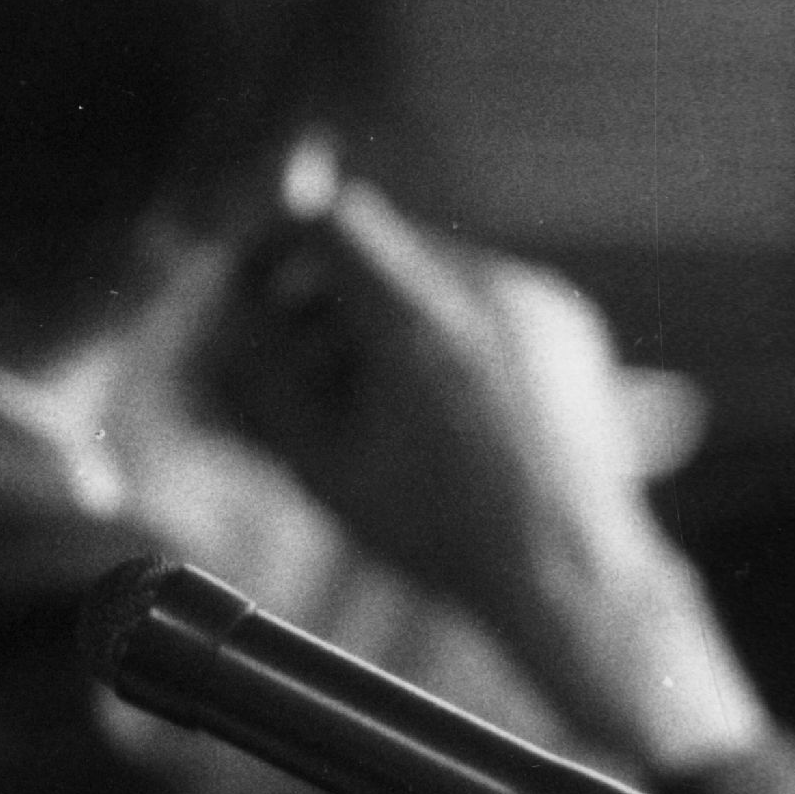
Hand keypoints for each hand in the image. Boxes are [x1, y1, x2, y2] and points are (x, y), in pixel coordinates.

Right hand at [200, 181, 770, 772]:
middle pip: (382, 244)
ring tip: (378, 393)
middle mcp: (486, 290)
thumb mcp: (322, 465)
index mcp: (417, 321)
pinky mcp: (568, 321)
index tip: (263, 285)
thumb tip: (224, 337)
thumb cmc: (442, 533)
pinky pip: (486, 292)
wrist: (570, 573)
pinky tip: (441, 401)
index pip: (335, 220)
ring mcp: (535, 301)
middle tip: (306, 352)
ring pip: (432, 266)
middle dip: (332, 290)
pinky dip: (447, 325)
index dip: (284, 244)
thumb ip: (264, 386)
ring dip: (389, 309)